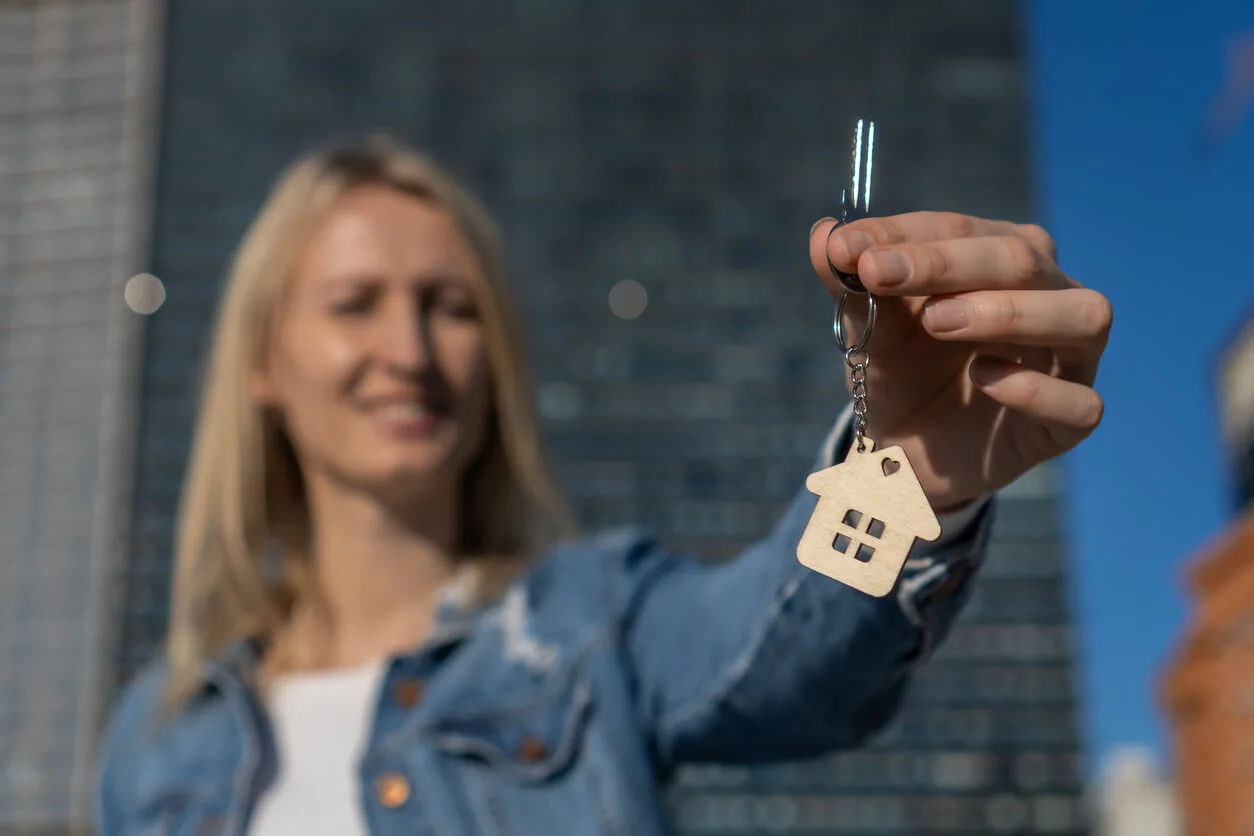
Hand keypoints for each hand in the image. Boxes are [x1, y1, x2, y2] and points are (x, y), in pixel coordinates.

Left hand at [809, 212, 1110, 511]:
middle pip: (1022, 259)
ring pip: (1083, 316)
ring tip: (938, 322)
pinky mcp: (1069, 423)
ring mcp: (1071, 358)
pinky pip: (1080, 402)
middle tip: (879, 275)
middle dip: (945, 263)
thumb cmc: (899, 370)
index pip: (961, 229)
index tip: (846, 248)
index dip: (903, 235)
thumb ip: (850, 284)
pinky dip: (1034, 388)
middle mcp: (1052, 294)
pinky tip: (984, 379)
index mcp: (1002, 256)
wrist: (904, 449)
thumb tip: (823, 233)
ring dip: (1008, 312)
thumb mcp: (868, 328)